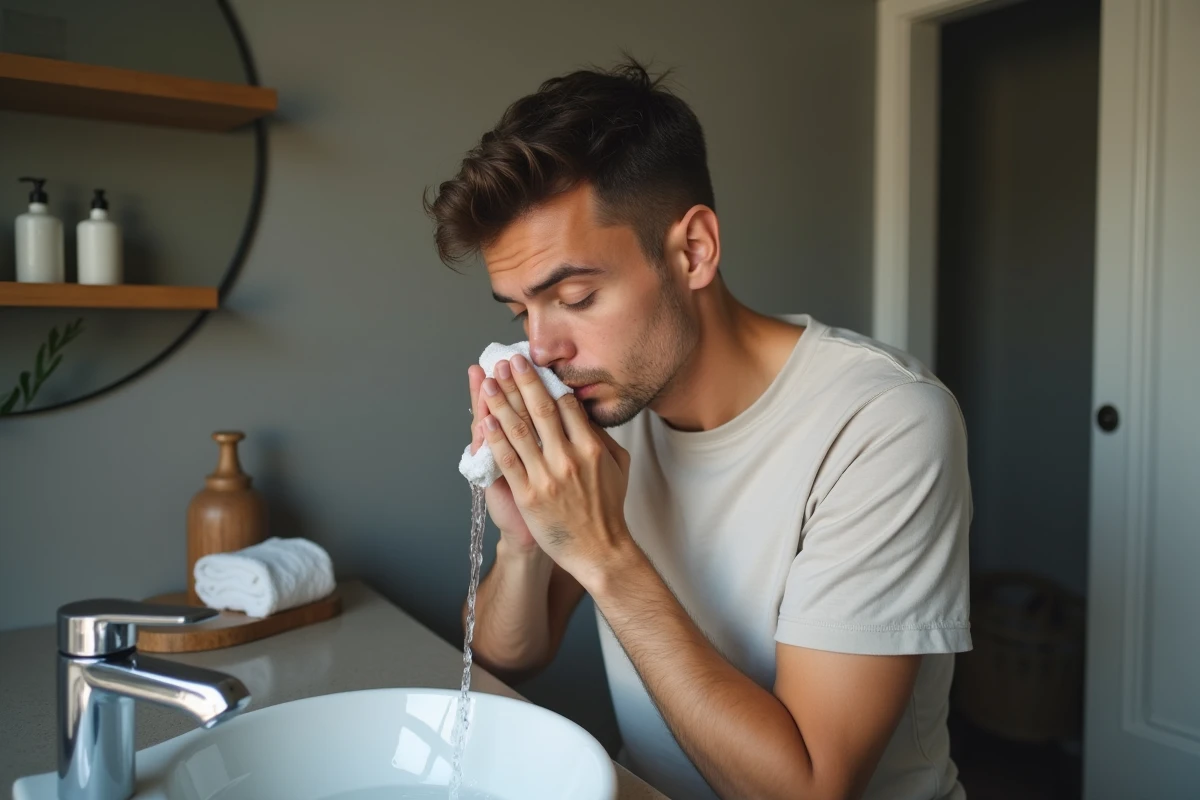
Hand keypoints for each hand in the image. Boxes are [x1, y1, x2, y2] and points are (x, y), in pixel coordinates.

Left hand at [480, 354, 632, 585]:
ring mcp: (546, 477)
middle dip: (520, 381)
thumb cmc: (608, 508)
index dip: (546, 382)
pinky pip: (507, 460)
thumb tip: (583, 411)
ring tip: (488, 382)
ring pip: (518, 430)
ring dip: (501, 402)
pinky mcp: (528, 495)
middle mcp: (568, 458)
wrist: (598, 550)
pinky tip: (486, 419)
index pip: (565, 405)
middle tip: (508, 361)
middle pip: (539, 410)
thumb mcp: (617, 466)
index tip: (533, 365)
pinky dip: (495, 438)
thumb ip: (600, 437)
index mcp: (591, 447)